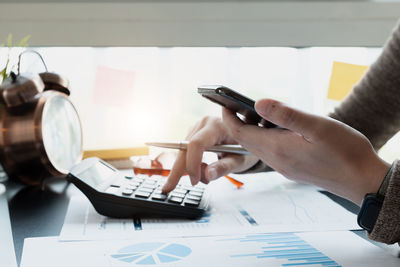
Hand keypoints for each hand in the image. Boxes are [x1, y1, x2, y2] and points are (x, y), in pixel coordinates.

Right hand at [162, 116, 258, 193]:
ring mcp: (197, 128)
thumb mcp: (240, 160)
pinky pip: (185, 152)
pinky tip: (198, 170)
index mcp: (217, 126)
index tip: (195, 181)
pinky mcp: (194, 134)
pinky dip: (189, 165)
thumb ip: (224, 167)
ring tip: (203, 176)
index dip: (192, 164)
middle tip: (169, 188)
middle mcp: (204, 124)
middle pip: (184, 148)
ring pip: (183, 151)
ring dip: (188, 169)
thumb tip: (207, 175)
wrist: (248, 139)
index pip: (197, 144)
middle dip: (177, 170)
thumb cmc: (246, 148)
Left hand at [222, 99, 389, 204]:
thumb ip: (285, 115)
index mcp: (277, 148)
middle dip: (236, 123)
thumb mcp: (315, 126)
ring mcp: (283, 167)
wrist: (361, 179)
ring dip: (252, 131)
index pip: (241, 133)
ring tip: (257, 114)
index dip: (229, 118)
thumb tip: (258, 103)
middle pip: (246, 141)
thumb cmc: (344, 152)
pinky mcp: (292, 169)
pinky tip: (278, 129)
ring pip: (258, 147)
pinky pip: (270, 152)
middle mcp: (276, 160)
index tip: (224, 103)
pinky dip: (266, 139)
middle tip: (235, 105)